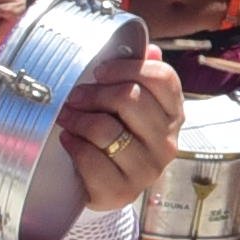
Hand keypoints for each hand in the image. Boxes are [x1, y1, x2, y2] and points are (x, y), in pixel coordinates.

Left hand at [57, 48, 188, 212]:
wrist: (101, 184)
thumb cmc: (115, 135)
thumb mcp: (128, 105)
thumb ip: (137, 75)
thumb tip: (150, 48)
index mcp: (174, 113)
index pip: (163, 78)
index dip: (127, 67)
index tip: (100, 71)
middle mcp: (167, 142)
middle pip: (130, 98)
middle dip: (94, 94)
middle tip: (74, 96)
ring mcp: (148, 169)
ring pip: (107, 129)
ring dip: (78, 119)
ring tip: (66, 118)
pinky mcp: (123, 191)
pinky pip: (92, 159)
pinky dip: (74, 146)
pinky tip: (69, 142)